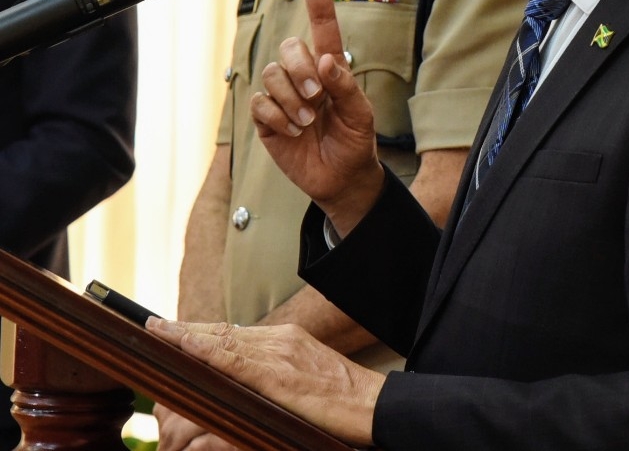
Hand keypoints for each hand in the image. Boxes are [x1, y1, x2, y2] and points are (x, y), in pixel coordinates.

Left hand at [146, 319, 381, 446]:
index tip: (171, 329)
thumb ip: (274, 377)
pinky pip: (235, 361)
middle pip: (222, 331)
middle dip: (184, 329)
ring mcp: (280, 354)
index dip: (199, 331)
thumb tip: (243, 384)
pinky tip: (185, 345)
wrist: (375, 405)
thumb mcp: (304, 382)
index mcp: (286, 341)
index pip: (232, 333)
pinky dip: (207, 350)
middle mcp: (280, 340)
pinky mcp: (279, 376)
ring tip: (155, 331)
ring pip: (223, 341)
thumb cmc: (343, 401)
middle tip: (150, 325)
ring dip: (185, 336)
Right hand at [250, 0, 383, 231]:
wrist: (339, 178)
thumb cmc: (355, 141)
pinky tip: (292, 131)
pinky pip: (260, 102)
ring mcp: (282, 94)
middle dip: (302, 72)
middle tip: (318, 100)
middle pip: (289, 47)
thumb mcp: (361, 115)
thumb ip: (346, 86)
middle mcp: (303, 74)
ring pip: (271, 74)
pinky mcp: (266, 116)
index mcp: (330, 67)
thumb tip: (326, 63)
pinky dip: (277, 118)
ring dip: (292, 100)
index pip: (322, 24)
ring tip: (308, 122)